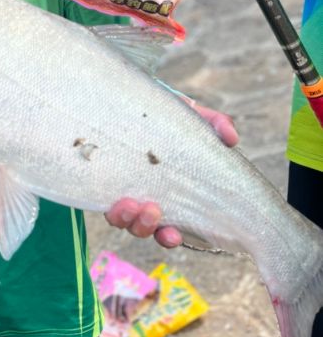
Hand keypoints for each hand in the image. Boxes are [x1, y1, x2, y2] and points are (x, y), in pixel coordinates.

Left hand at [105, 102, 238, 246]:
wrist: (136, 100)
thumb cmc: (170, 114)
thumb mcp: (195, 118)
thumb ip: (216, 124)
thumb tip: (233, 139)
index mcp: (168, 192)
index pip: (169, 225)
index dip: (169, 236)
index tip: (173, 234)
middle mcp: (144, 195)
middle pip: (143, 227)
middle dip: (146, 227)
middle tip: (152, 211)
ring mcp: (123, 187)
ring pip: (121, 218)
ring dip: (126, 218)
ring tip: (131, 204)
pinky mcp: (103, 176)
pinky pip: (103, 198)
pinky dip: (109, 204)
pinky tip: (114, 196)